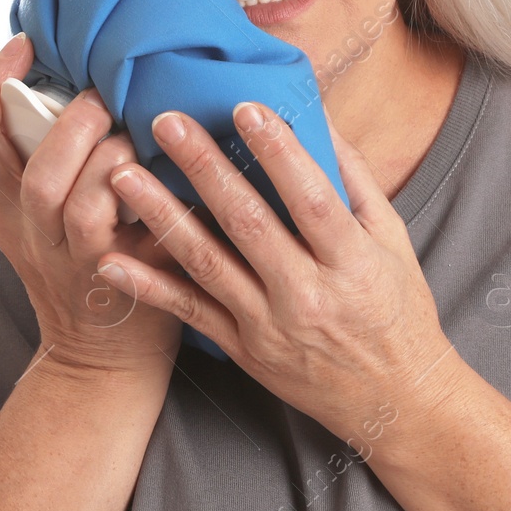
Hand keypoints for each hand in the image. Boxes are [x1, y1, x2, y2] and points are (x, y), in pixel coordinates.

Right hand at [0, 34, 182, 375]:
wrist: (107, 361)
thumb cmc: (95, 268)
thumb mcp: (56, 220)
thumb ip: (62, 162)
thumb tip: (93, 85)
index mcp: (6, 207)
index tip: (20, 44)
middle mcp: (26, 231)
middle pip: (26, 164)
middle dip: (68, 120)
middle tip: (104, 96)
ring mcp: (65, 256)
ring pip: (61, 190)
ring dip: (102, 149)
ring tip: (134, 134)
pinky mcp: (108, 274)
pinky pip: (109, 220)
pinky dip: (131, 183)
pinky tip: (162, 169)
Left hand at [94, 100, 458, 443]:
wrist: (392, 402)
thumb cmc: (397, 312)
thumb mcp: (394, 242)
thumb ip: (355, 181)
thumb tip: (318, 122)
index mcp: (352, 262)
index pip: (312, 198)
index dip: (279, 152)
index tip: (246, 108)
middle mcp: (307, 295)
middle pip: (248, 223)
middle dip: (204, 168)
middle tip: (166, 122)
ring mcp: (270, 326)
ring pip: (208, 264)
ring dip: (163, 216)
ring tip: (125, 176)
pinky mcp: (245, 351)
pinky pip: (190, 313)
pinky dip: (149, 288)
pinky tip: (113, 260)